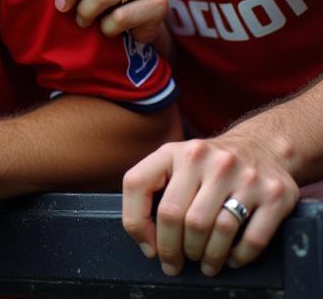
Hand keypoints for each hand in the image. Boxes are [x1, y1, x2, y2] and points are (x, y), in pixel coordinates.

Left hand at [122, 135, 299, 276]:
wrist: (263, 145)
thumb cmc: (210, 165)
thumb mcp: (177, 161)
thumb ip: (155, 189)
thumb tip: (147, 242)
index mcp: (174, 151)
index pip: (137, 184)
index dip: (136, 222)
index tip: (149, 247)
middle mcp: (205, 158)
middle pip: (176, 215)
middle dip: (172, 249)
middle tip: (177, 263)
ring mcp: (242, 175)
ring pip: (214, 230)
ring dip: (206, 257)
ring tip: (204, 264)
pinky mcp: (274, 194)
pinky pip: (252, 238)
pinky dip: (239, 256)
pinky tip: (232, 259)